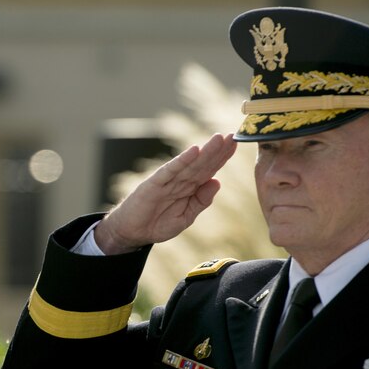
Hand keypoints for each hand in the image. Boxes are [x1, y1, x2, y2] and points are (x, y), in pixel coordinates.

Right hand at [94, 133, 236, 253]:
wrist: (133, 233)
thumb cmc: (157, 224)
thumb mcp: (185, 217)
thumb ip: (201, 201)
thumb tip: (217, 182)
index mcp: (190, 188)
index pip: (209, 169)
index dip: (222, 157)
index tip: (235, 144)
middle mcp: (180, 181)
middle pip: (202, 163)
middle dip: (218, 150)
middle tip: (233, 135)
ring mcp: (167, 180)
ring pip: (190, 164)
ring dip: (205, 151)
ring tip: (219, 138)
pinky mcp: (154, 183)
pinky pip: (170, 170)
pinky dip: (181, 160)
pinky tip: (193, 151)